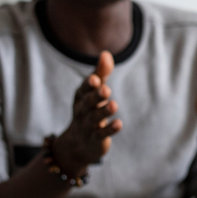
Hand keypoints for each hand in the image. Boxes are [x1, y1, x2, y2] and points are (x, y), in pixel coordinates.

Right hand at [53, 52, 122, 176]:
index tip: (96, 79)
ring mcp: (88, 126)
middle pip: (88, 103)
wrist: (78, 144)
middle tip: (106, 89)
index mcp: (81, 97)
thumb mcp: (93, 91)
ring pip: (95, 118)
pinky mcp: (96, 139)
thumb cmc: (89, 109)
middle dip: (96, 96)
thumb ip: (101, 73)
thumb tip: (106, 53)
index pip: (83, 89)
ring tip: (114, 105)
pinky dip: (110, 129)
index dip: (89, 85)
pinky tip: (119, 124)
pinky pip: (102, 134)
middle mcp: (82, 111)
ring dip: (104, 112)